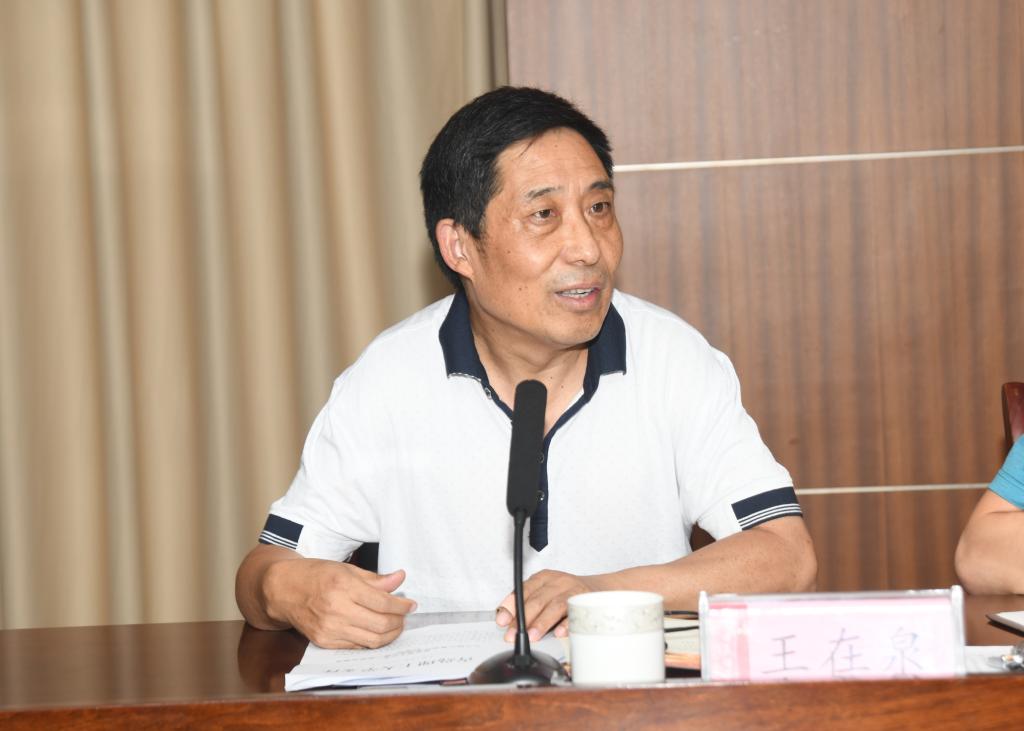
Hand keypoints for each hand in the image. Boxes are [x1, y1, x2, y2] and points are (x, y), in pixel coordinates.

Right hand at [264, 558, 416, 648]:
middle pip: (380, 624)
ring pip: (371, 640)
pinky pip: (357, 646)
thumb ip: (375, 578)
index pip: (383, 602)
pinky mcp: (324, 642)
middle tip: (404, 616)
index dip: (401, 606)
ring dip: (389, 635)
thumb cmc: (316, 575)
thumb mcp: (346, 569)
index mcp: (343, 586)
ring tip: (394, 625)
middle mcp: (336, 609)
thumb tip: (400, 578)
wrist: (284, 590)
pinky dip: (371, 640)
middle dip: (398, 622)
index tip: (411, 605)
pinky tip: (376, 632)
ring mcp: (329, 629)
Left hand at [495, 569, 597, 641]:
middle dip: (524, 619)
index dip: (512, 606)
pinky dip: (566, 624)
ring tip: (532, 636)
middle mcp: (559, 582)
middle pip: (538, 599)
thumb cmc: (566, 592)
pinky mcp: (587, 603)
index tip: (503, 620)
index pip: (524, 590)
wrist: (597, 588)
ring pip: (555, 606)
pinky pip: (575, 614)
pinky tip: (559, 633)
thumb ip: (527, 602)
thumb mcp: (545, 591)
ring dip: (542, 623)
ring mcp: (574, 591)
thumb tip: (507, 619)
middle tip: (514, 634)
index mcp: (545, 577)